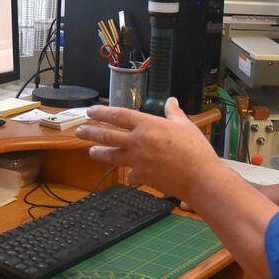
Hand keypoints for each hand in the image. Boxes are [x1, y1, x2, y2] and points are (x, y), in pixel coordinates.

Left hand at [75, 97, 220, 201]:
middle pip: (107, 135)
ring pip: (111, 155)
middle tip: (79, 130)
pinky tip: (128, 175)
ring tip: (91, 151)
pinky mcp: (141, 176)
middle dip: (90, 132)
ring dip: (99, 153)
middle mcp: (138, 141)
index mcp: (148, 125)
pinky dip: (129, 174)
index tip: (91, 112)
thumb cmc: (196, 151)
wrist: (199, 177)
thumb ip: (174, 113)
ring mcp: (137, 160)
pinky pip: (130, 174)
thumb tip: (172, 101)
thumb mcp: (186, 126)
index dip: (102, 112)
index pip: (118, 115)